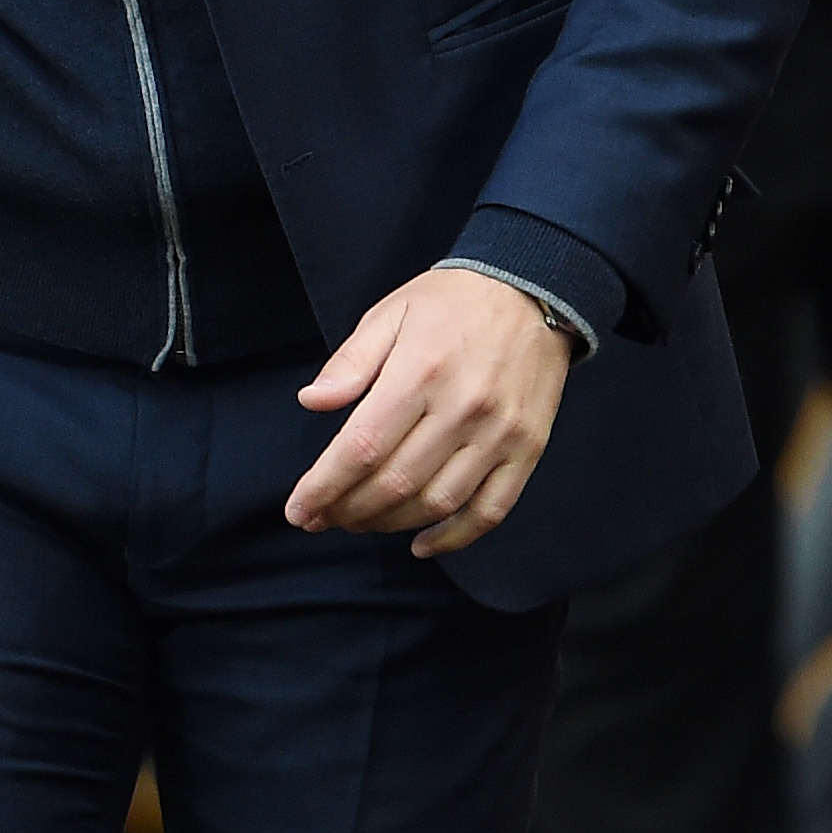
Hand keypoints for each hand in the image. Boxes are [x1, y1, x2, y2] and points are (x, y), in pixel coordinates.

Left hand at [287, 266, 573, 558]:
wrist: (534, 288)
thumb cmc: (452, 301)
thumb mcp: (391, 312)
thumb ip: (350, 362)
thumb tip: (311, 402)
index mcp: (419, 371)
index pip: (361, 447)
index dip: (324, 487)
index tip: (298, 510)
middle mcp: (462, 408)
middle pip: (395, 482)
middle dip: (348, 510)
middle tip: (321, 519)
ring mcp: (500, 434)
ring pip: (438, 503)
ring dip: (390, 524)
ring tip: (359, 523)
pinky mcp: (528, 450)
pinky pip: (491, 510)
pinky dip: (454, 538)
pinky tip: (421, 544)